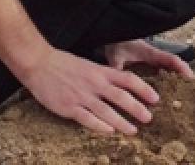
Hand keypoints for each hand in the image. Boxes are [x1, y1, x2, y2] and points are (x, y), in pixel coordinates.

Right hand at [17, 46, 162, 135]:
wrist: (39, 64)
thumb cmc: (64, 64)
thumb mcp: (88, 66)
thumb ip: (103, 76)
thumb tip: (120, 86)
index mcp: (100, 72)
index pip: (128, 79)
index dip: (143, 89)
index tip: (155, 98)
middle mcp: (94, 84)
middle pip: (121, 97)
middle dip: (137, 108)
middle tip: (149, 118)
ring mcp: (82, 96)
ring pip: (106, 111)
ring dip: (121, 122)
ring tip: (133, 131)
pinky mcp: (69, 107)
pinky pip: (87, 118)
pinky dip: (99, 126)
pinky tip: (109, 132)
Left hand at [104, 38, 194, 79]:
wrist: (114, 31)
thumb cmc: (115, 43)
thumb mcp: (115, 57)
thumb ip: (118, 70)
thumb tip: (119, 87)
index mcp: (150, 53)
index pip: (170, 59)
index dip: (182, 67)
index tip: (191, 77)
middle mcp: (155, 55)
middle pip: (174, 64)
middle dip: (184, 74)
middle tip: (192, 88)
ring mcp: (152, 57)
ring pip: (169, 66)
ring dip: (176, 76)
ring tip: (182, 91)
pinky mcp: (148, 60)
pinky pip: (162, 68)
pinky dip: (167, 76)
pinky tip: (166, 88)